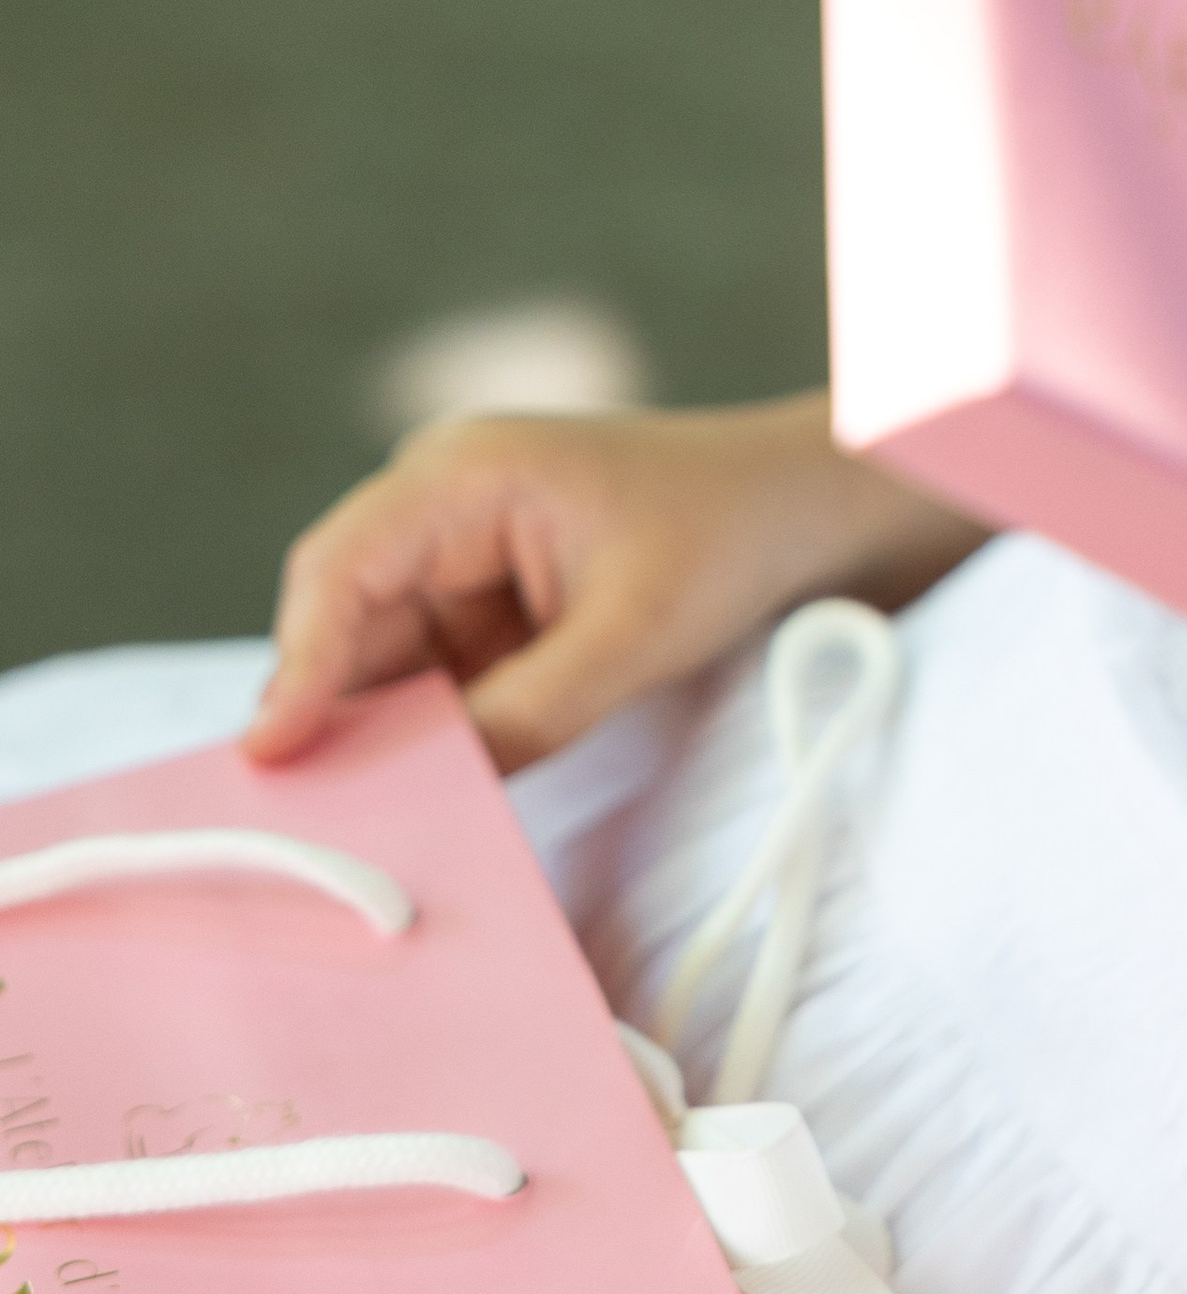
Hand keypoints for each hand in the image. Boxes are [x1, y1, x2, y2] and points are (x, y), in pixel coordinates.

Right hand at [247, 395, 984, 771]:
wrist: (805, 510)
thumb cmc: (727, 534)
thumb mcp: (631, 633)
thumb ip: (526, 711)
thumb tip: (431, 788)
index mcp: (461, 474)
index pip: (341, 568)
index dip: (300, 664)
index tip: (275, 754)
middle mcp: (441, 507)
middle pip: (346, 621)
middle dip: (334, 714)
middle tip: (312, 818)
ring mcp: (462, 558)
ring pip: (385, 661)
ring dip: (383, 733)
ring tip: (365, 819)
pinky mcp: (490, 606)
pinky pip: (435, 677)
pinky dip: (431, 732)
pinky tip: (428, 792)